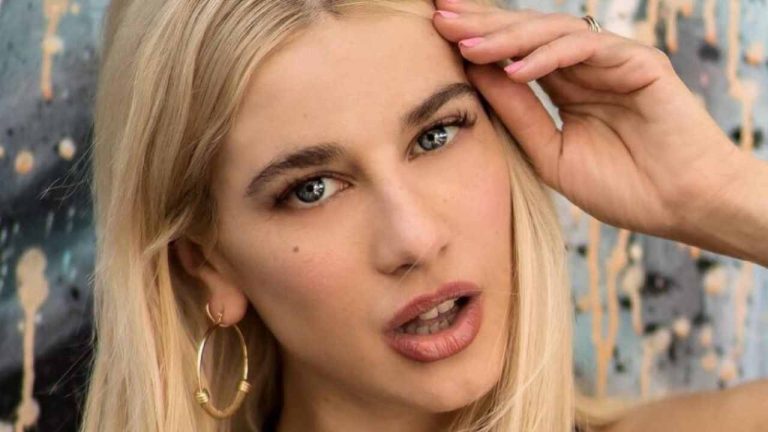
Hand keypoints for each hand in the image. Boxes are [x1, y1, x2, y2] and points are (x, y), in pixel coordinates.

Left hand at [431, 0, 747, 239]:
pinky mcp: (639, 62)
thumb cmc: (622, 187)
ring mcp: (613, 60)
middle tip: (439, 14)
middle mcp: (586, 67)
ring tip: (466, 43)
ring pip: (552, 33)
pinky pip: (585, 48)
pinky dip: (547, 56)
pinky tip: (513, 68)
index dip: (477, 41)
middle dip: (482, 23)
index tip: (436, 34)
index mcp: (565, 86)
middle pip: (527, 33)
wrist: (681, 207)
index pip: (515, 54)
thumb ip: (517, 114)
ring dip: (507, 37)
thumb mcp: (550, 154)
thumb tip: (475, 75)